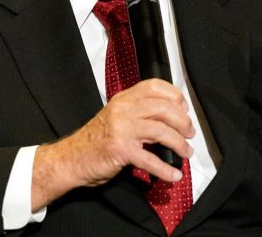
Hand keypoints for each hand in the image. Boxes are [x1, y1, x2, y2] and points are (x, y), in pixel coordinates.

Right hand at [31, 79, 194, 209]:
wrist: (71, 158)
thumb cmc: (96, 140)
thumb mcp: (116, 117)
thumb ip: (138, 113)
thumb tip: (170, 117)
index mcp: (123, 99)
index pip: (154, 86)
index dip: (174, 95)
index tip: (184, 108)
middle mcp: (123, 109)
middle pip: (163, 108)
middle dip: (182, 121)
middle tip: (189, 133)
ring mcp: (122, 128)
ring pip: (161, 130)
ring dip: (179, 143)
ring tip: (186, 152)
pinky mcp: (120, 150)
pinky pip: (150, 160)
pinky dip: (165, 169)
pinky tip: (174, 175)